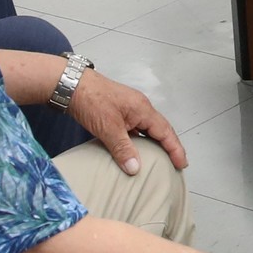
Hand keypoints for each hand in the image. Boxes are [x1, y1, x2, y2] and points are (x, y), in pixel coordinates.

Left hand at [64, 69, 189, 178]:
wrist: (70, 84)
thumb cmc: (91, 100)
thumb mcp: (108, 128)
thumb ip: (123, 148)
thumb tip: (136, 168)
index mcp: (143, 109)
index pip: (166, 132)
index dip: (175, 149)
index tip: (182, 164)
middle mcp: (139, 108)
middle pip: (160, 129)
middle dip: (170, 146)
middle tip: (176, 163)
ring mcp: (129, 109)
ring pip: (147, 129)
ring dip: (154, 143)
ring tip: (159, 160)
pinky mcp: (117, 112)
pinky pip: (135, 128)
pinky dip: (140, 140)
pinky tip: (135, 150)